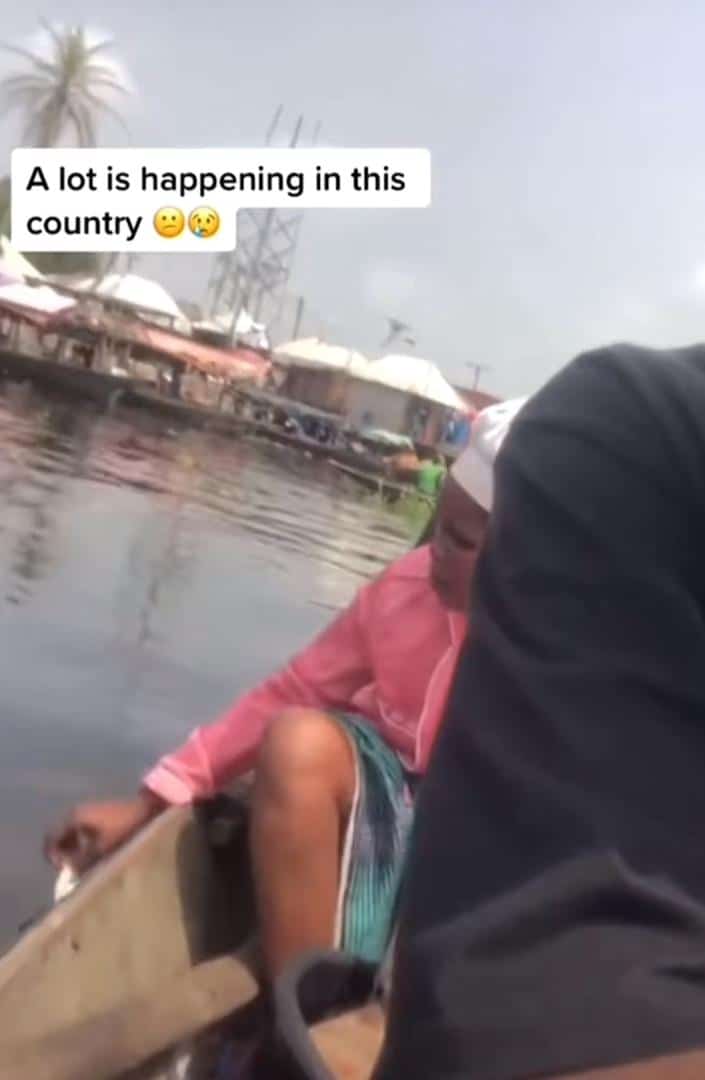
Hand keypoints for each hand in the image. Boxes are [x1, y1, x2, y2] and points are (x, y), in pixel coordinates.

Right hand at [43, 790, 164, 874]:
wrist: (150, 812)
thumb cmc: (125, 830)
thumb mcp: (101, 851)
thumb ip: (81, 863)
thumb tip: (70, 872)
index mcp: (75, 817)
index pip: (51, 837)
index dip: (53, 856)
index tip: (64, 870)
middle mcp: (79, 811)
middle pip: (60, 835)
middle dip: (63, 853)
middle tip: (73, 869)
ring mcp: (91, 811)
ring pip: (73, 834)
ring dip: (75, 849)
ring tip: (85, 864)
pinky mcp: (102, 815)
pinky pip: (84, 831)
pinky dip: (85, 843)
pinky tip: (97, 854)